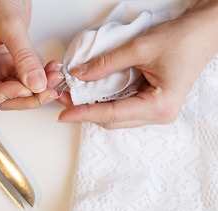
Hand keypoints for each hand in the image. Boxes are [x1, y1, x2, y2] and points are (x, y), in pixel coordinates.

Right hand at [0, 0, 58, 109]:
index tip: (25, 88)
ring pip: (18, 92)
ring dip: (38, 88)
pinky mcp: (11, 64)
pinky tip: (51, 69)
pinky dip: (41, 77)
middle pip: (3, 98)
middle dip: (27, 97)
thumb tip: (35, 83)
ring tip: (53, 77)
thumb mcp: (10, 26)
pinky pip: (27, 79)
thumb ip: (23, 56)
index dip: (5, 97)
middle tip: (47, 90)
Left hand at [57, 2, 217, 128]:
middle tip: (64, 99)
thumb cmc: (182, 39)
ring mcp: (155, 111)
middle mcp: (158, 114)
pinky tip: (91, 93)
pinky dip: (104, 102)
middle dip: (86, 111)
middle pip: (112, 120)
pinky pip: (122, 108)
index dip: (85, 113)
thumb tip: (80, 74)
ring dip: (93, 107)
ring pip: (116, 116)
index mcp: (160, 105)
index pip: (113, 114)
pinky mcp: (150, 103)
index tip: (64, 114)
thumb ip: (107, 63)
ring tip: (73, 95)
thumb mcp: (140, 47)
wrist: (203, 33)